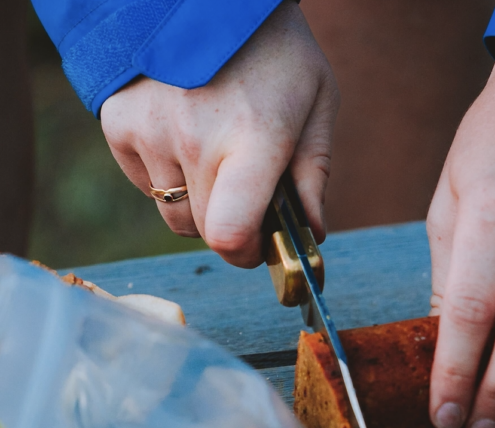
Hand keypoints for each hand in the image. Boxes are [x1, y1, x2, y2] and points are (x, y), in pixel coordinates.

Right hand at [100, 0, 337, 267]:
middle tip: (251, 200)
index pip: (230, 232)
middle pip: (205, 232)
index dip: (246, 253)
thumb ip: (314, 172)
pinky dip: (169, 177)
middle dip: (233, 229)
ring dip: (200, 204)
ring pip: (174, 214)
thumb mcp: (317, 101)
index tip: (261, 246)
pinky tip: (187, 136)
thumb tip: (312, 232)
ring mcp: (150, 131)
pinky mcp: (119, 122)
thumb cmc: (275, 48)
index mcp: (254, 138)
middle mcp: (194, 140)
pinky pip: (146, 185)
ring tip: (219, 157)